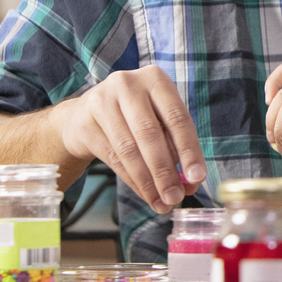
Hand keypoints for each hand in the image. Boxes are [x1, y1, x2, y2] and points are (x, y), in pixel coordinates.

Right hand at [51, 66, 205, 214]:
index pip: (177, 118)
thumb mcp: (158, 120)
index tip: (197, 177)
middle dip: (166, 171)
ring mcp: (102, 101)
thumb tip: (191, 181)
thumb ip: (176, 146)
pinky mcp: (85, 123)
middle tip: (176, 197)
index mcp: (155, 79)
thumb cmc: (134, 117)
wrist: (84, 114)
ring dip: (149, 181)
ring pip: (130, 150)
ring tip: (162, 202)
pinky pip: (113, 158)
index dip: (189, 150)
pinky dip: (133, 180)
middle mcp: (128, 85)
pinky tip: (145, 194)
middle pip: (151, 134)